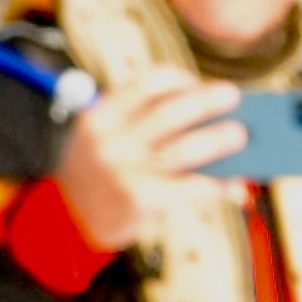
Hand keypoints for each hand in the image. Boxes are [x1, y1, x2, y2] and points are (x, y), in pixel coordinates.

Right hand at [52, 64, 245, 249]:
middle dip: (203, 103)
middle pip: (167, 114)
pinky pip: (187, 188)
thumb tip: (210, 127)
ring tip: (240, 134)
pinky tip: (233, 187)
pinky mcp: (137, 199)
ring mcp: (122, 171)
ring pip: (181, 150)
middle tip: (232, 95)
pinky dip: (215, 185)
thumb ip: (142, 129)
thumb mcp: (105, 143)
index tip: (194, 81)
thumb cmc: (100, 177)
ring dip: (216, 140)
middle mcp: (108, 141)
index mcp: (100, 118)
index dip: (173, 80)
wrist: (62, 220)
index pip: (142, 86)